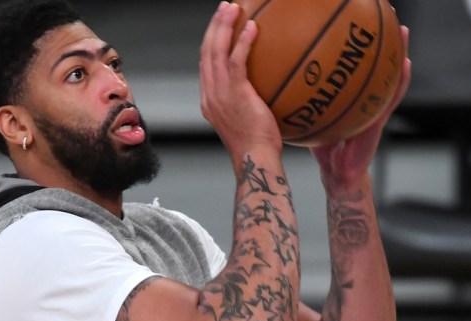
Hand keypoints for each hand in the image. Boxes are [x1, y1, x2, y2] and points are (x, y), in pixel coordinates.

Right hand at [199, 2, 281, 161]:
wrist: (254, 157)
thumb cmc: (257, 145)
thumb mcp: (246, 121)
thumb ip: (247, 103)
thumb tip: (264, 92)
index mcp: (210, 100)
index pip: (205, 64)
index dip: (211, 42)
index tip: (220, 26)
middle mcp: (210, 94)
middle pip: (206, 51)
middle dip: (214, 26)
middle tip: (225, 7)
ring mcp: (219, 93)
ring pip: (216, 51)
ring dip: (224, 25)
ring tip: (233, 7)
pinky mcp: (235, 93)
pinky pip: (237, 60)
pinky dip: (243, 41)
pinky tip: (253, 27)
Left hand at [311, 26, 411, 192]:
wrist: (337, 172)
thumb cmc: (322, 146)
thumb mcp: (306, 117)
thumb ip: (297, 100)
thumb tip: (273, 79)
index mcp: (343, 92)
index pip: (347, 63)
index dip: (348, 42)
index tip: (347, 18)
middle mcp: (361, 95)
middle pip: (370, 61)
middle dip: (374, 38)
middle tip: (379, 11)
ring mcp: (373, 105)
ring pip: (387, 73)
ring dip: (396, 51)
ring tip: (402, 28)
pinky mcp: (380, 119)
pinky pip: (392, 96)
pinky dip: (401, 81)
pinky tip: (406, 63)